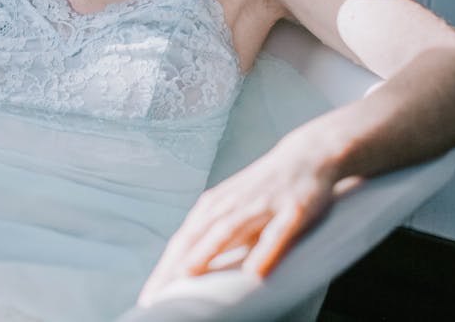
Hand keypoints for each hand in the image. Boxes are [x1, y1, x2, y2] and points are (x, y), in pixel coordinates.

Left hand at [136, 133, 338, 306]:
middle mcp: (231, 204)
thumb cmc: (263, 189)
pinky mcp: (293, 210)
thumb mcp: (234, 208)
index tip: (147, 299)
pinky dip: (264, 252)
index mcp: (214, 207)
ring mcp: (261, 205)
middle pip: (196, 237)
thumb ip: (213, 234)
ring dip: (206, 251)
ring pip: (228, 230)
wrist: (306, 155)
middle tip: (156, 296)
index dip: (164, 269)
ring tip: (187, 275)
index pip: (182, 242)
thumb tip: (188, 269)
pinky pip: (277, 234)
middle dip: (174, 266)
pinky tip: (255, 273)